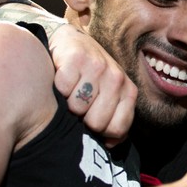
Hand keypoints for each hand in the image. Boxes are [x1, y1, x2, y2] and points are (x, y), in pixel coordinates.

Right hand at [47, 23, 136, 146]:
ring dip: (68, 103)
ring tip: (71, 91)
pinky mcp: (76, 58)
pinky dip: (58, 87)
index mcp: (128, 91)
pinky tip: (63, 77)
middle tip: (80, 104)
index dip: (101, 132)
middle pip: (96, 122)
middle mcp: (116, 78)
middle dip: (83, 118)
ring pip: (77, 107)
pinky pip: (63, 89)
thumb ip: (114, 120)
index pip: (117, 129)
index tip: (92, 121)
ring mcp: (97, 66)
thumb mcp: (109, 96)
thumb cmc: (91, 76)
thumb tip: (109, 144)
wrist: (74, 42)